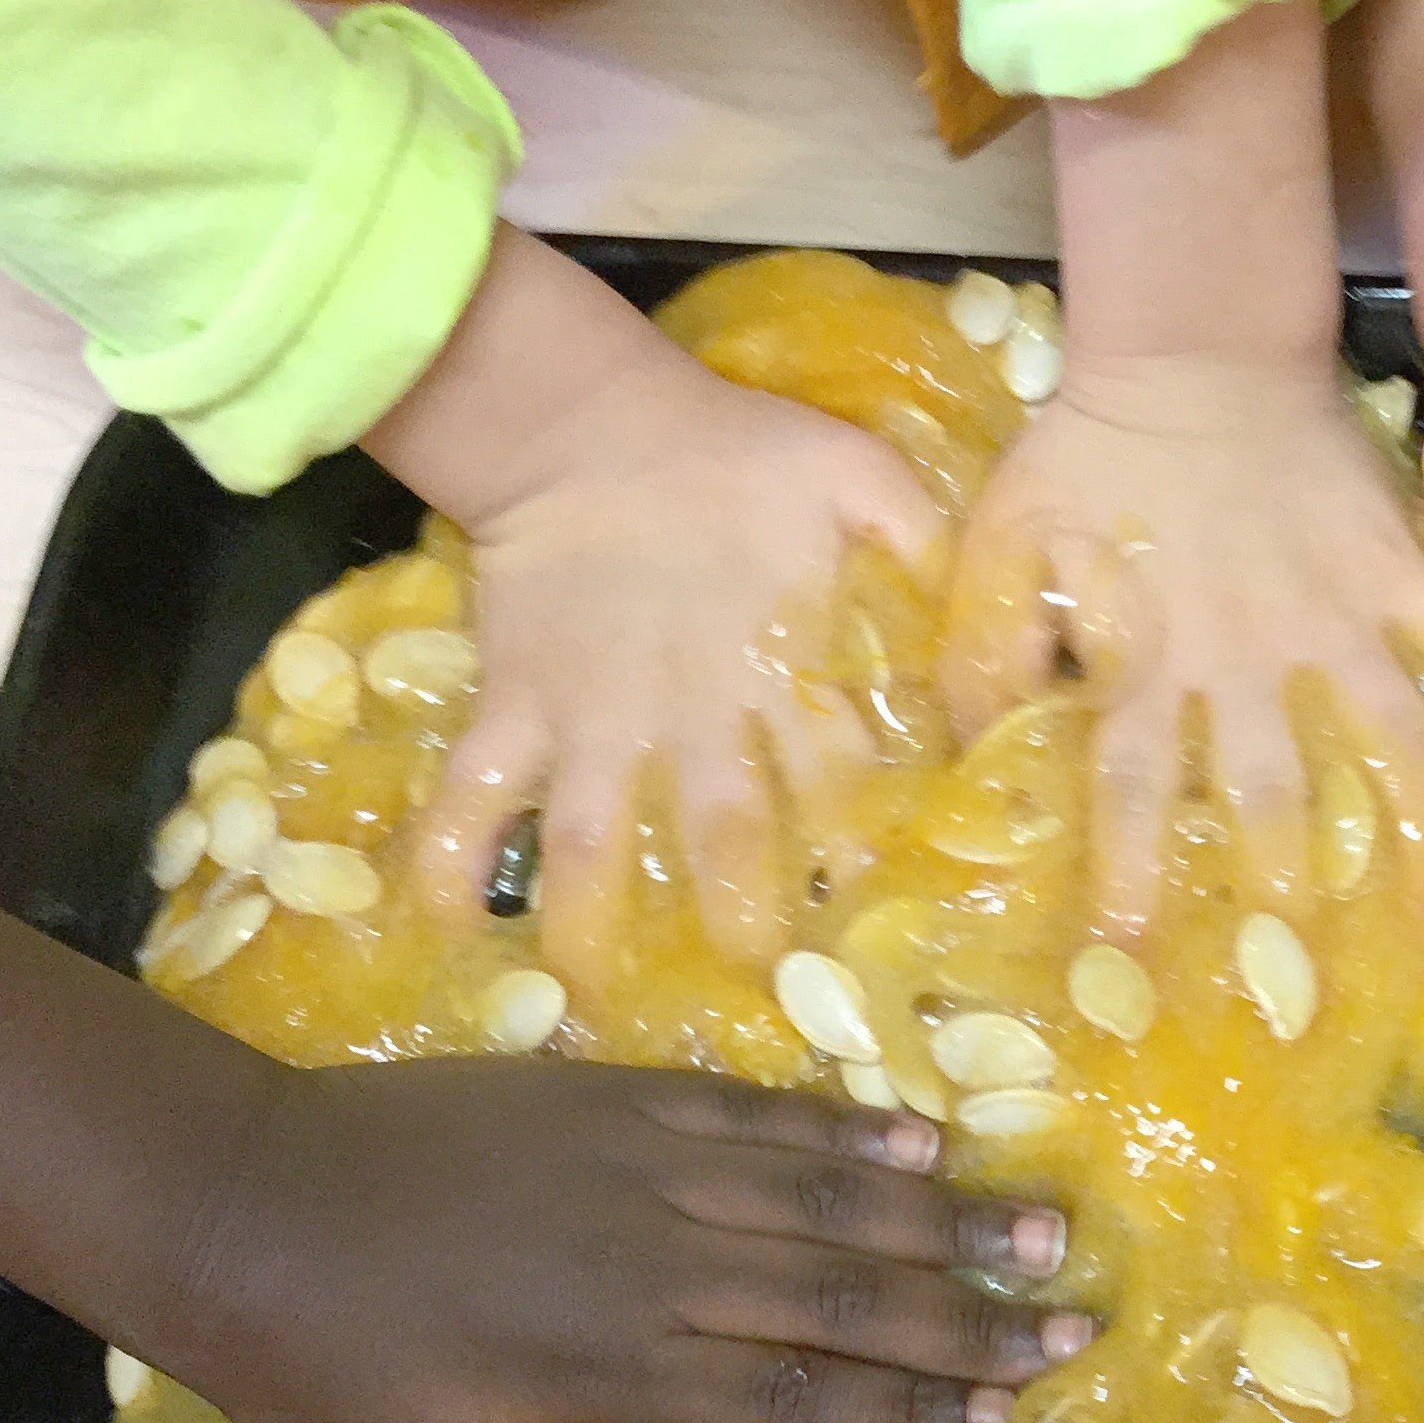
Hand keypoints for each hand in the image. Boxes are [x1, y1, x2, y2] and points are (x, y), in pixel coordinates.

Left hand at [163, 1058, 1090, 1422]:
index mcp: (614, 1371)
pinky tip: (920, 1132)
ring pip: (821, 1192)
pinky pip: (754, 1109)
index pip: (802, 1394)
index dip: (917, 1403)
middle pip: (843, 1289)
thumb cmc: (325, 1376)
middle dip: (970, 1311)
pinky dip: (843, 1123)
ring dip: (941, 1212)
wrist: (234, 1200)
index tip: (1014, 1409)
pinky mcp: (612, 1095)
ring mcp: (641, 1165)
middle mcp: (654, 1262)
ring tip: (1041, 1228)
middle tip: (1078, 1321)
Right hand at [369, 231, 943, 978]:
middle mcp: (688, 713)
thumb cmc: (737, 457)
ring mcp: (591, 717)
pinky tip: (442, 930)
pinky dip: (449, 857)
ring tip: (589, 1003)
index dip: (860, 840)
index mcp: (779, 670)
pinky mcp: (514, 703)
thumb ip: (918, 534)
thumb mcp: (855, 474)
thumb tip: (982, 609)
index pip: (836, 771)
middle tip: (756, 988)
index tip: (879, 912)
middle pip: (721, 831)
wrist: (586, 418)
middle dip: (742, 914)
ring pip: (590, 836)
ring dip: (589, 921)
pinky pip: (471, 789)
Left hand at [943, 355, 1423, 938]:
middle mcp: (1246, 660)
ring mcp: (1332, 619)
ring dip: (1417, 841)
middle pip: (1272, 794)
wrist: (1186, 350)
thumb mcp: (997, 551)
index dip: (1134, 877)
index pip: (1136, 791)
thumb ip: (983, 658)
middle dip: (1284, 894)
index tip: (1135, 960)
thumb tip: (971, 765)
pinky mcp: (1394, 572)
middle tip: (1303, 997)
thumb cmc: (1079, 461)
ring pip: (1386, 744)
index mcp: (1146, 663)